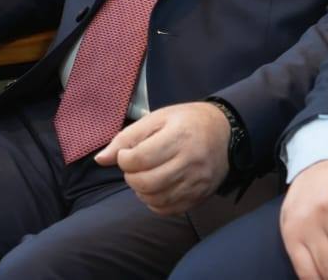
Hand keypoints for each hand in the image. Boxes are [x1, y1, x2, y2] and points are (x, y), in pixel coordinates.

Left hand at [94, 101, 230, 214]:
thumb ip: (127, 137)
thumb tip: (101, 159)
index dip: (124, 159)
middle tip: (134, 167)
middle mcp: (190, 161)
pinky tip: (156, 189)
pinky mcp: (200, 195)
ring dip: (141, 190)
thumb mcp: (158, 118)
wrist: (226, 132)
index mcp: (179, 136)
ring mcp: (196, 181)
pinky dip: (154, 202)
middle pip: (146, 182)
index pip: (139, 159)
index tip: (127, 154)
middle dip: (130, 177)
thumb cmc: (188, 121)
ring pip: (155, 199)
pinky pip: (168, 209)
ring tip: (145, 176)